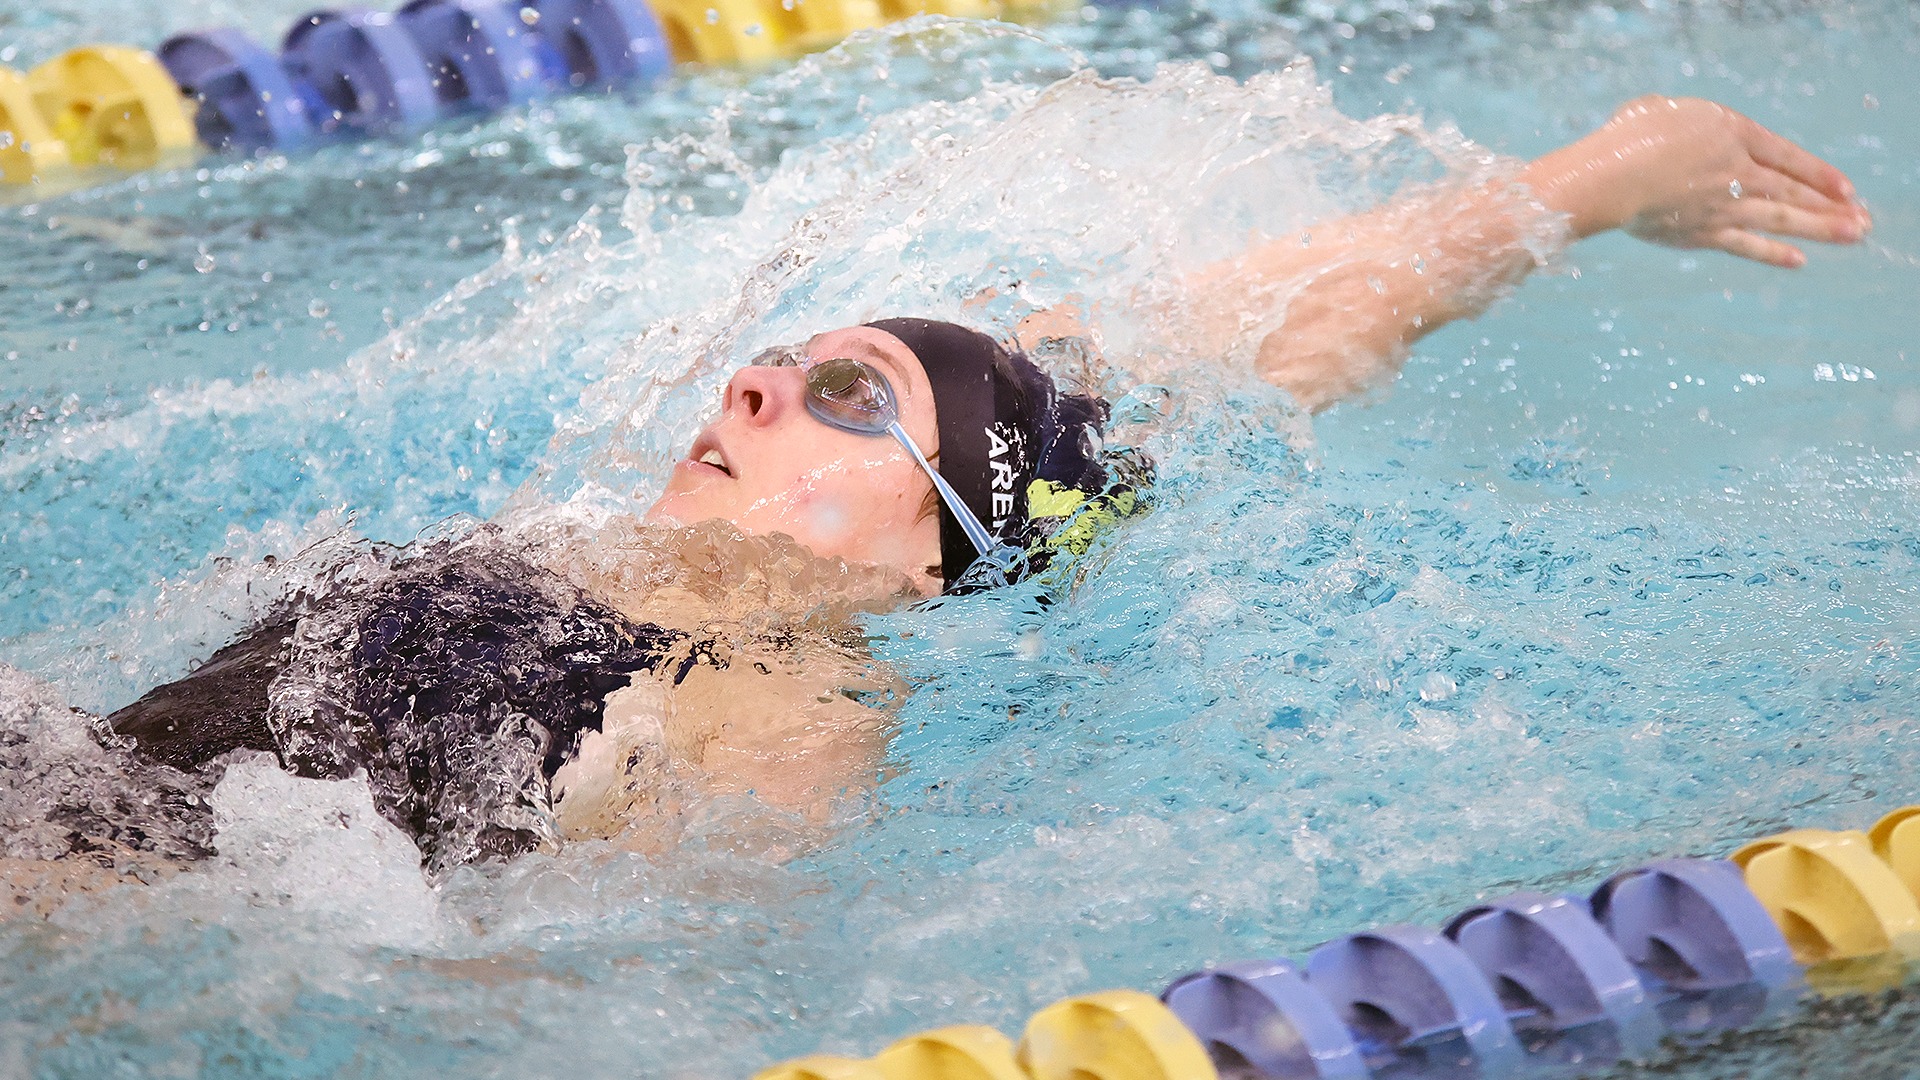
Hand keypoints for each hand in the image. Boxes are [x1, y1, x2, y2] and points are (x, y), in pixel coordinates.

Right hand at [1521, 96, 1870, 266]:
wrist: (1611, 177)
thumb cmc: (1627, 138)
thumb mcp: (1661, 111)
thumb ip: (1686, 126)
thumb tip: (1683, 139)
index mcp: (1731, 133)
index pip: (1786, 155)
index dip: (1818, 172)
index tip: (1845, 188)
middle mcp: (1737, 171)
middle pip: (1793, 190)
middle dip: (1831, 205)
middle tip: (1862, 219)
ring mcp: (1723, 205)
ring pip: (1782, 218)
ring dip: (1821, 228)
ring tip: (1853, 236)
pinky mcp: (1703, 233)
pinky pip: (1747, 245)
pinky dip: (1774, 253)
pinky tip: (1799, 259)